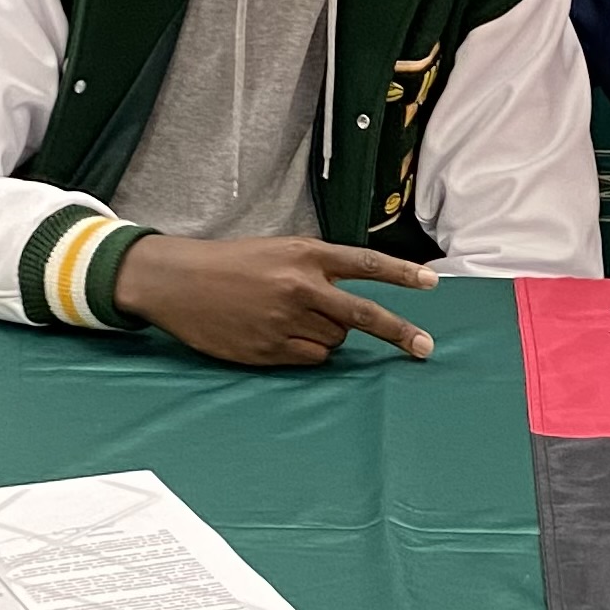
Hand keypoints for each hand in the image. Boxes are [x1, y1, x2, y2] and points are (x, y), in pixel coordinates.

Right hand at [111, 234, 437, 368]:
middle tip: (424, 348)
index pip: (364, 263)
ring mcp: (285, 320)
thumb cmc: (231, 264)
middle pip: (363, 315)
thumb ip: (317, 269)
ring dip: (328, 335)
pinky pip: (311, 358)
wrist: (178, 281)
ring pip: (335, 340)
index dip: (401, 274)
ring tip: (291, 320)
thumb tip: (354, 298)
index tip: (431, 283)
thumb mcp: (277, 251)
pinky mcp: (269, 348)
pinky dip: (307, 352)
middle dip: (398, 332)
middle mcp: (300, 286)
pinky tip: (280, 337)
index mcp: (304, 254)